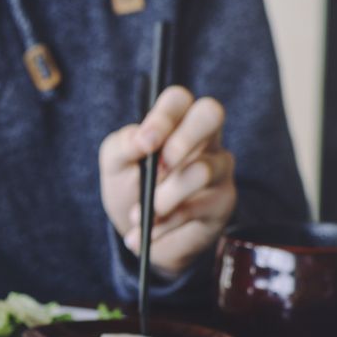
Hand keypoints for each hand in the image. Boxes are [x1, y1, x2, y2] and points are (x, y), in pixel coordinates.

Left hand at [99, 86, 235, 276]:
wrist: (140, 234)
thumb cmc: (130, 188)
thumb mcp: (115, 166)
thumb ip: (122, 146)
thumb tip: (141, 140)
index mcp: (174, 122)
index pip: (178, 99)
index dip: (163, 117)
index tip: (145, 144)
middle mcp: (204, 139)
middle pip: (212, 113)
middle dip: (183, 139)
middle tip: (158, 169)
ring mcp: (218, 168)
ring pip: (202, 170)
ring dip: (163, 198)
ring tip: (138, 216)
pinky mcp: (222, 202)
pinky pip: (194, 209)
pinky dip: (162, 226)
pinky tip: (143, 236)